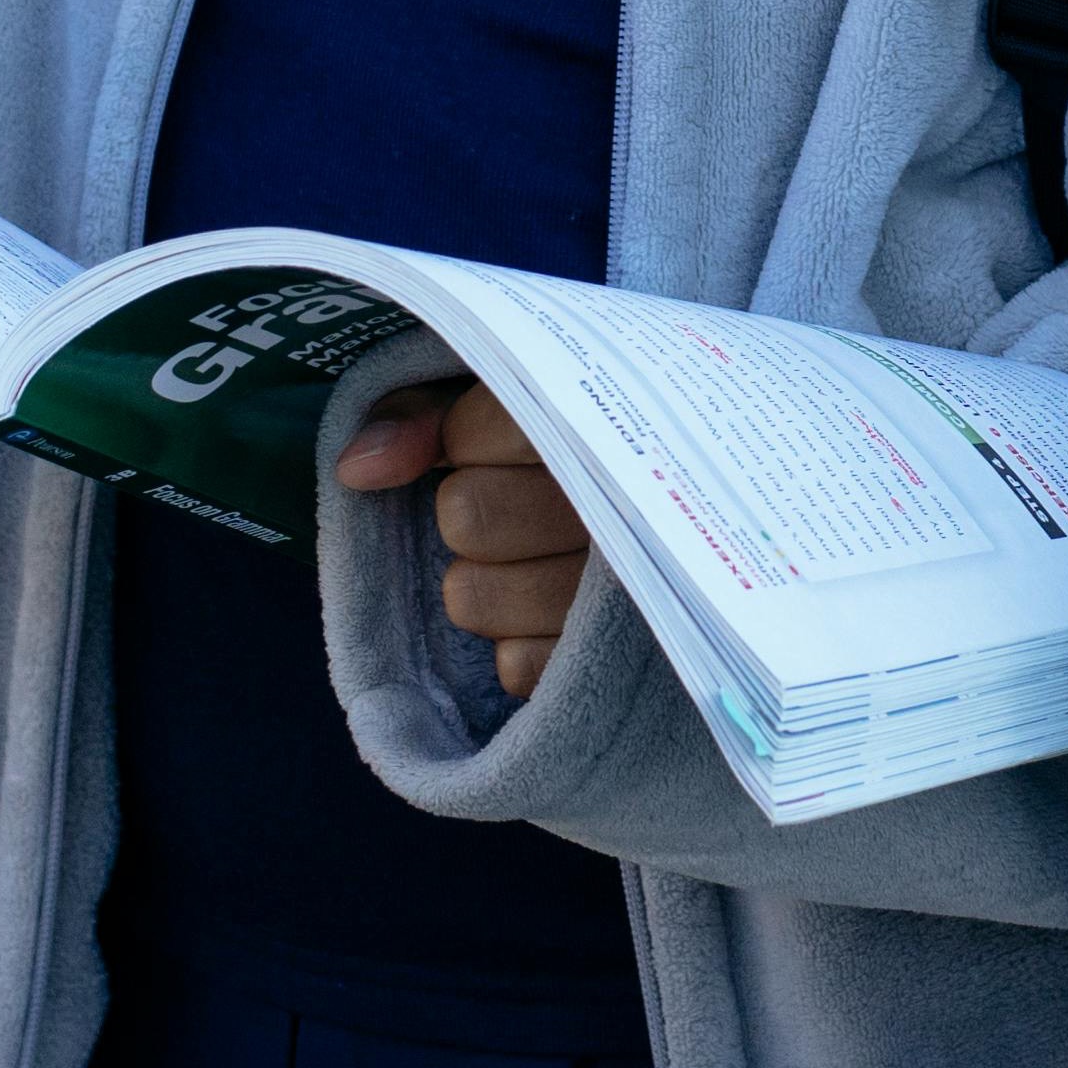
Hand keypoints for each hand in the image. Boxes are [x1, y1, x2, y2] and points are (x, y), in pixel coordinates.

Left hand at [338, 379, 595, 695]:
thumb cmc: (577, 445)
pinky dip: (522, 642)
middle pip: (465, 515)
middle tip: (526, 501)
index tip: (508, 439)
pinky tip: (562, 613)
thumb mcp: (499, 401)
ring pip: (471, 595)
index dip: (464, 441)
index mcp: (597, 423)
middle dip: (476, 507)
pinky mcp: (615, 665)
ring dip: (490, 580)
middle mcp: (620, 504)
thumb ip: (423, 415)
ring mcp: (622, 592)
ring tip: (542, 558)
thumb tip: (358, 470)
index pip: (466, 439)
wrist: (709, 504)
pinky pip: (513, 665)